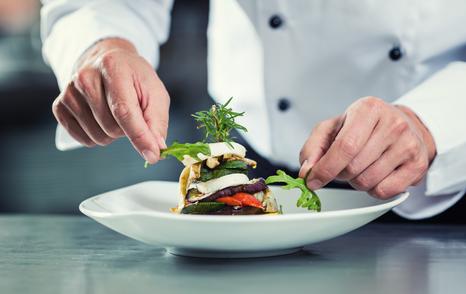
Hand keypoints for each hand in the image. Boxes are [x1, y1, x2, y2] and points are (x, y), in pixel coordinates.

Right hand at [52, 38, 168, 163]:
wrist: (107, 60)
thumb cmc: (134, 79)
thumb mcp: (155, 92)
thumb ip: (157, 121)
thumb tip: (156, 149)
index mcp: (113, 68)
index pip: (124, 111)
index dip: (139, 136)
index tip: (152, 156)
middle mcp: (85, 77)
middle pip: (111, 127)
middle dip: (127, 129)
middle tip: (129, 112)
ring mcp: (69, 92)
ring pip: (97, 136)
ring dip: (112, 134)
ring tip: (114, 113)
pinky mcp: (59, 105)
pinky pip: (81, 139)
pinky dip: (96, 136)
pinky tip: (100, 119)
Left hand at [299, 97, 435, 198]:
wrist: (401, 125)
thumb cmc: (362, 127)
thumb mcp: (333, 128)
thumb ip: (313, 148)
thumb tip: (307, 172)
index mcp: (368, 109)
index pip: (344, 147)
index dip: (325, 169)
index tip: (312, 180)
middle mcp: (393, 124)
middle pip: (354, 167)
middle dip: (341, 174)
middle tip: (344, 165)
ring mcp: (409, 144)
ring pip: (368, 182)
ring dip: (356, 182)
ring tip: (362, 166)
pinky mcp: (418, 165)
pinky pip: (385, 192)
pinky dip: (373, 189)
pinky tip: (376, 174)